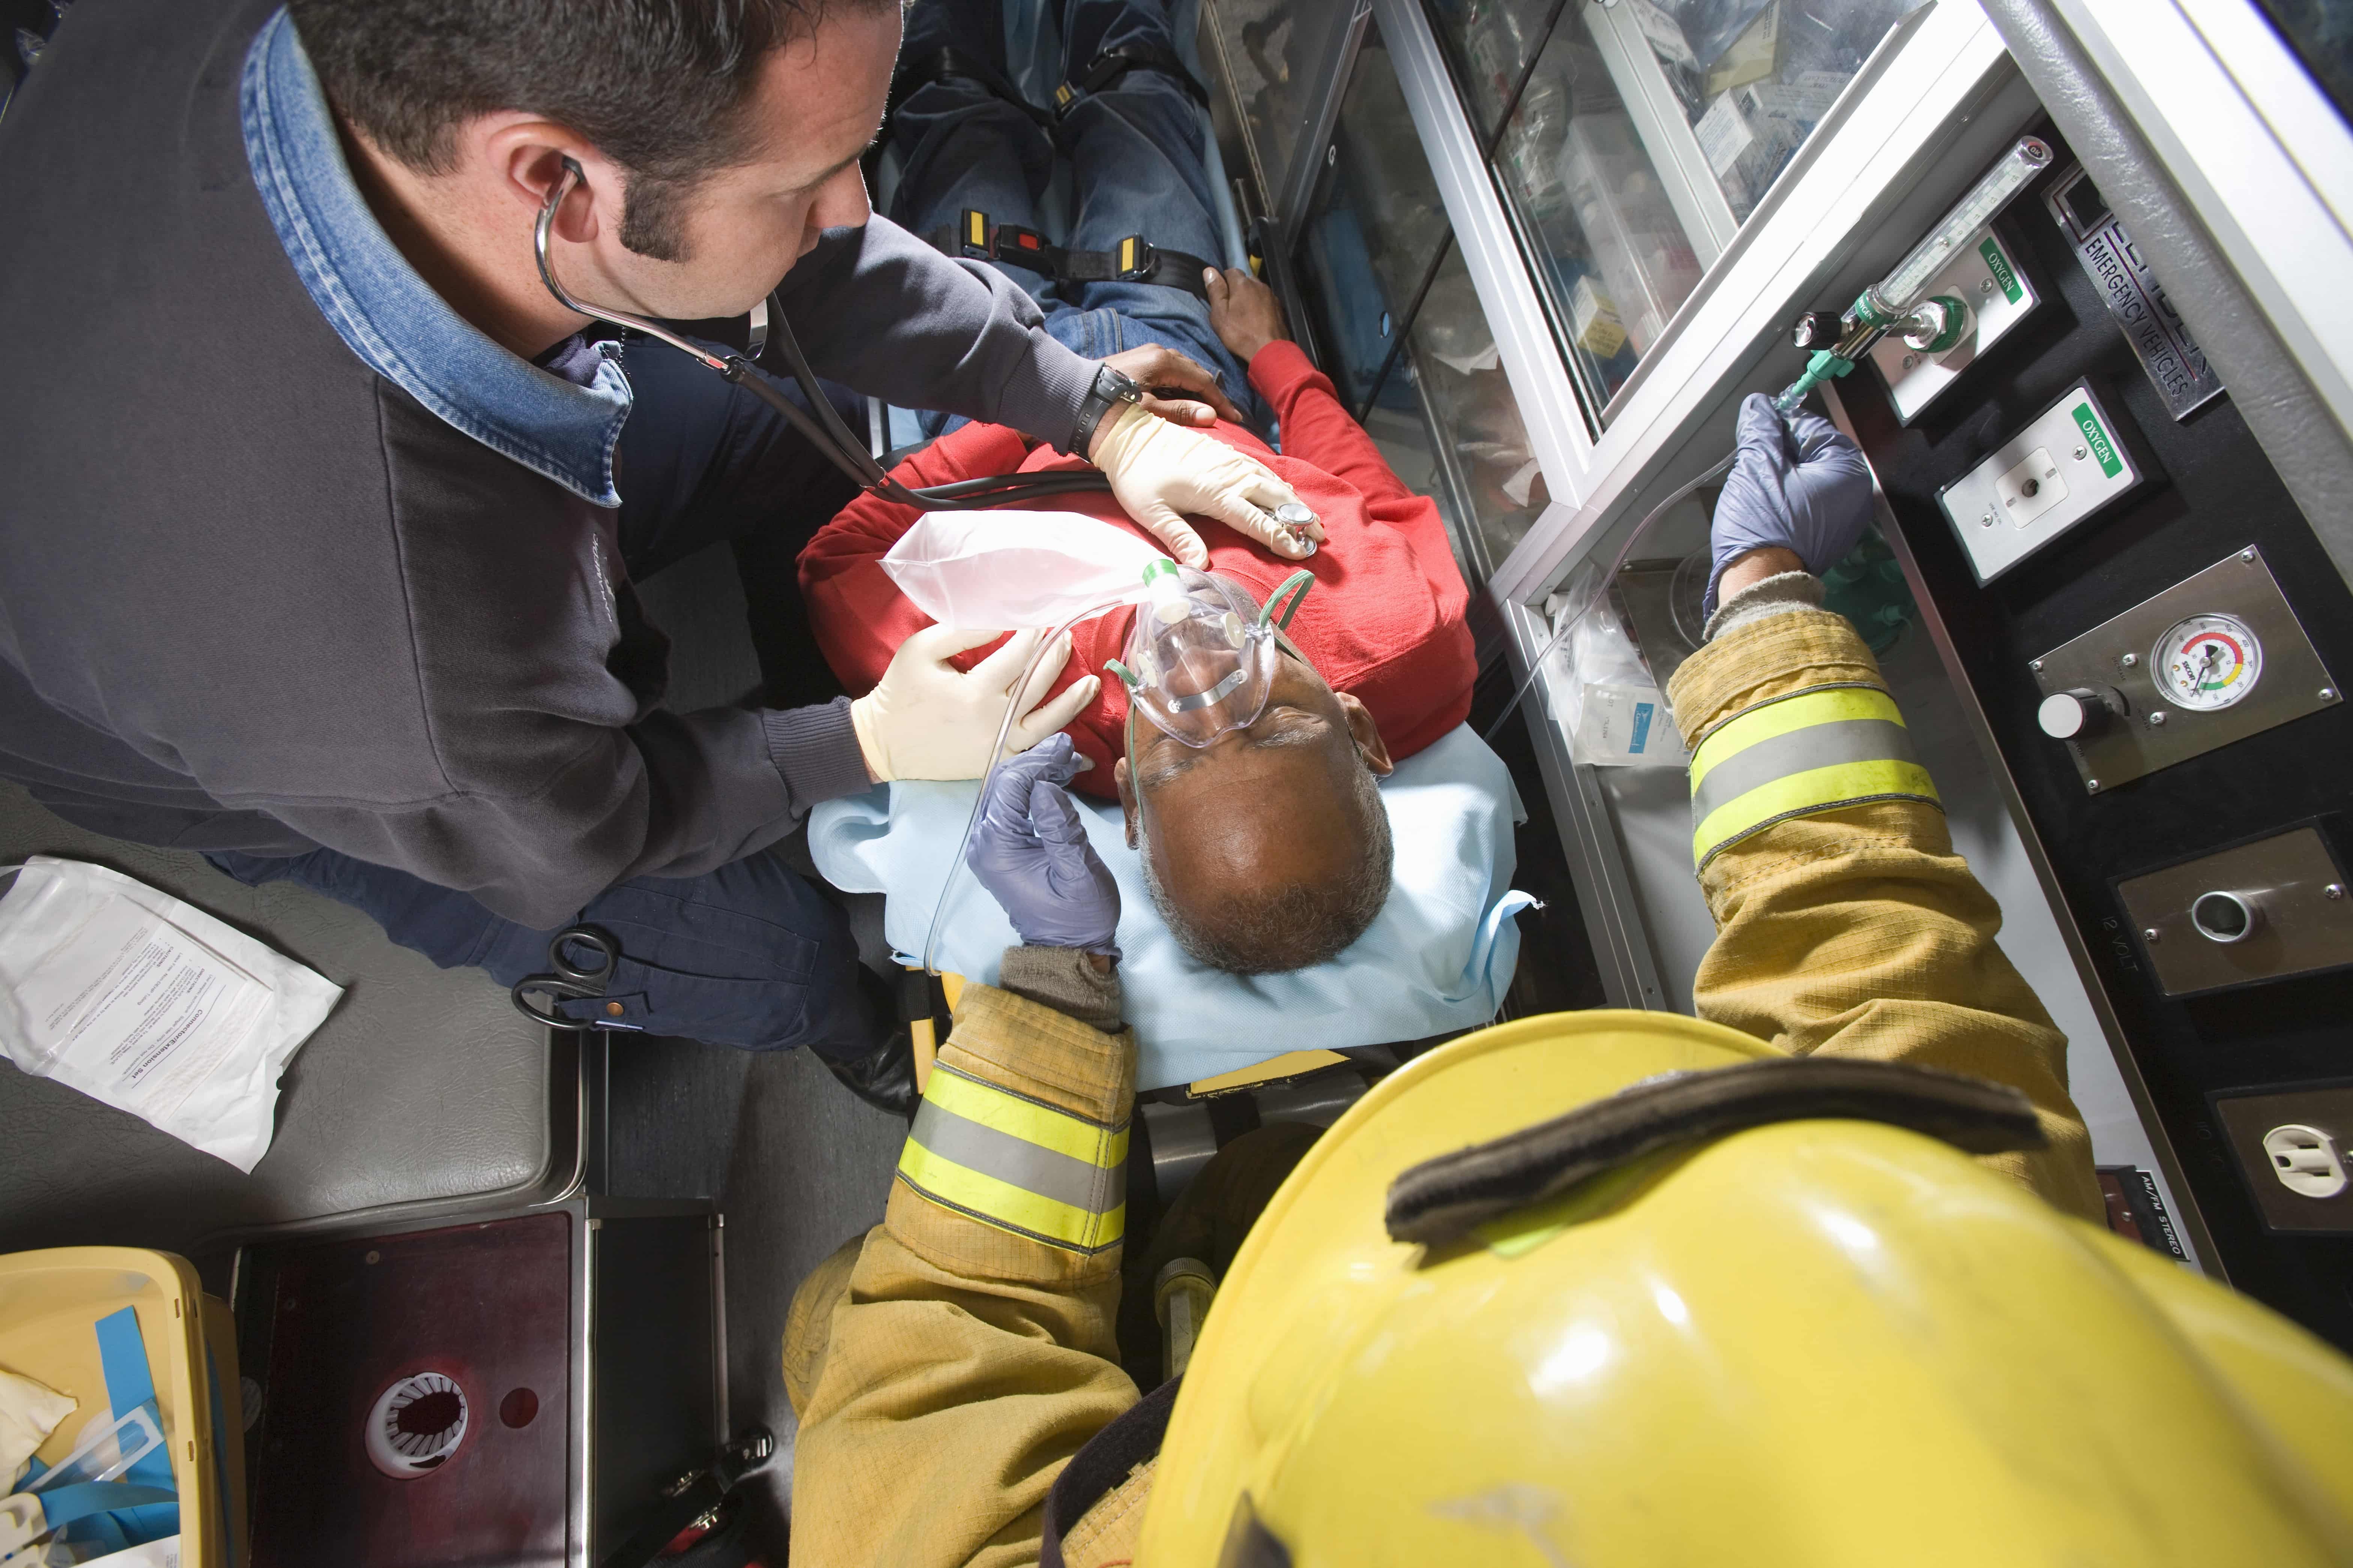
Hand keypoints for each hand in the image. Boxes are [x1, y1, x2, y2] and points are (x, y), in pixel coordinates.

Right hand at [849, 625, 1099, 781]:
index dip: (1033, 634)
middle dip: (1055, 656)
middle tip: (1066, 636)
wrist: (883, 742)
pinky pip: (1038, 756)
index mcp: (975, 691)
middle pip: (1038, 684)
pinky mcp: (998, 764)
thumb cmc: (900, 691)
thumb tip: (1003, 621)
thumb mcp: (922, 650)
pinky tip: (1086, 748)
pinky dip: (1063, 752)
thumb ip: (963, 633)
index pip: (1019, 656)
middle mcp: (994, 721)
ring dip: (1072, 701)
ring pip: (1048, 722)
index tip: (1040, 618)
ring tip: (1092, 682)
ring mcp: (1000, 747)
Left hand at [967, 735, 1121, 955]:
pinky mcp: (1001, 847)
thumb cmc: (1078, 915)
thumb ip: (1060, 828)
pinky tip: (1057, 781)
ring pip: (1006, 791)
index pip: (1010, 786)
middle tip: (1072, 751)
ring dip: (1036, 773)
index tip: (1069, 748)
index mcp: (997, 848)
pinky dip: (1033, 788)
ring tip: (1070, 763)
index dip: (1039, 761)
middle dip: (1037, 762)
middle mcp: (984, 843)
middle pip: (1002, 783)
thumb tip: (1045, 786)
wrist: (1069, 948)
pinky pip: (1011, 806)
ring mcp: (990, 845)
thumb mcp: (1077, 872)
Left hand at [1088, 403, 1325, 565]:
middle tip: (1321, 536)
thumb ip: (1179, 538)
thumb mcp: (1152, 513)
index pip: (1256, 520)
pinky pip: (1260, 468)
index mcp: (1214, 492)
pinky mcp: (1225, 452)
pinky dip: (1277, 482)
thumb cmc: (1137, 478)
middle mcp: (1228, 475)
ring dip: (1294, 500)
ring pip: (1271, 482)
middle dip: (1300, 518)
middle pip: (1274, 499)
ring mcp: (1229, 460)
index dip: (1280, 537)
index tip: (1299, 552)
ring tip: (1313, 518)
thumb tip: (1201, 566)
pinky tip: (1286, 492)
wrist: (1130, 436)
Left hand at [1098, 344, 1244, 433]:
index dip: (1219, 400)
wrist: (1073, 397)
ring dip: (1194, 391)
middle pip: (1193, 373)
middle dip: (1210, 394)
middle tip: (1224, 414)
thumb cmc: (1110, 407)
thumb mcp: (1148, 412)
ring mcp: (1146, 356)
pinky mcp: (1137, 363)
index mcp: (1163, 361)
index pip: (1202, 380)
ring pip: (1180, 372)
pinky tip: (1181, 402)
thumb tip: (1211, 415)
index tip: (1234, 417)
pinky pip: (1167, 374)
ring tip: (1206, 410)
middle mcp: (1157, 353)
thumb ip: (1180, 412)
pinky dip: (1179, 388)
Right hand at [1205, 266, 1287, 363]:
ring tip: (1244, 312)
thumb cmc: (1240, 334)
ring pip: (1257, 289)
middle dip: (1237, 288)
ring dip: (1250, 295)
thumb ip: (1215, 291)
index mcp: (1242, 284)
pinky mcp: (1279, 307)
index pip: (1230, 271)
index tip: (1220, 296)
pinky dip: (1260, 304)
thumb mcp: (1220, 314)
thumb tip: (1209, 270)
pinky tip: (1257, 317)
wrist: (1270, 351)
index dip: (1223, 281)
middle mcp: (1259, 284)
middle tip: (1231, 306)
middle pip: (1245, 279)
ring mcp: (1271, 295)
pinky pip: (1266, 300)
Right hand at [1707, 393, 1874, 614]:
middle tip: (1753, 459)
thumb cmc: (1763, 525)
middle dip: (1782, 452)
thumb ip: (1761, 429)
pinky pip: (1809, 504)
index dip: (1782, 422)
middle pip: (1814, 454)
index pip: (1814, 428)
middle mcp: (1855, 494)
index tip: (1759, 422)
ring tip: (1756, 485)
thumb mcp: (1758, 466)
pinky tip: (1766, 506)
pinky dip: (1788, 498)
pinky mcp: (1828, 537)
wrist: (1760, 584)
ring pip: (1809, 479)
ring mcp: (1844, 519)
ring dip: (1782, 476)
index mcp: (1847, 471)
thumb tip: (1759, 405)